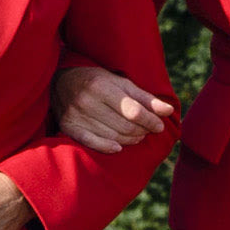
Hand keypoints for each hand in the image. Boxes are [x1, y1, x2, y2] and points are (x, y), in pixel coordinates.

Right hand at [53, 61, 175, 154]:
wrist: (61, 81)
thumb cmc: (98, 81)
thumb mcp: (121, 83)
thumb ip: (145, 98)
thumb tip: (168, 111)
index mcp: (102, 86)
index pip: (133, 111)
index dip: (150, 121)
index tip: (159, 125)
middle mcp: (87, 101)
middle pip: (124, 126)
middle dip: (142, 131)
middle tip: (147, 131)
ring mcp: (76, 115)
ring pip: (112, 136)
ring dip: (129, 139)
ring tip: (136, 135)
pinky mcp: (68, 127)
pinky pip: (92, 142)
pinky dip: (107, 147)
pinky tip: (118, 147)